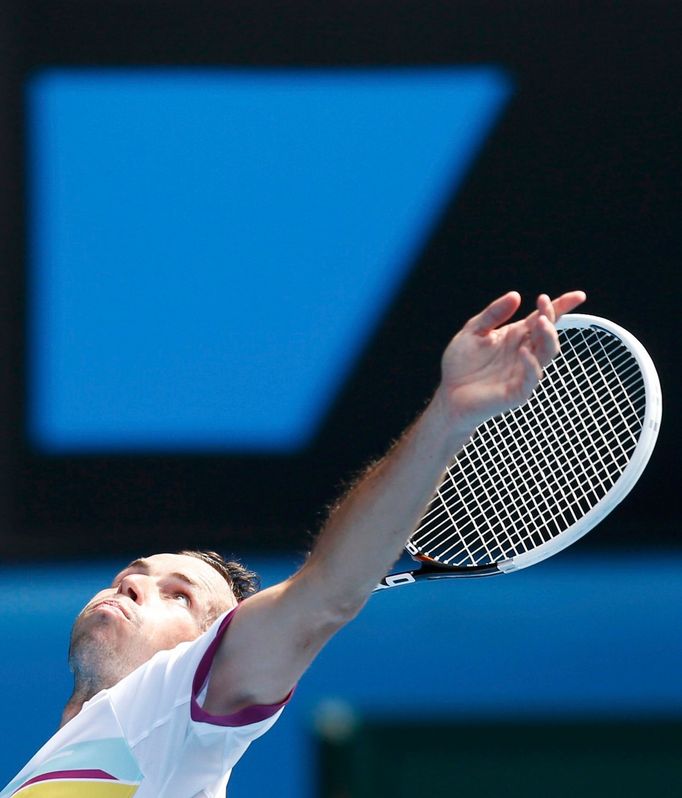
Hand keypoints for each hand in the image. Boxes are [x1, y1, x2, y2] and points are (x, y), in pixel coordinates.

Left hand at [439, 290, 586, 429]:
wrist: (449, 394)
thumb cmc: (461, 364)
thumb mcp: (473, 331)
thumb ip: (492, 314)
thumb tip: (516, 295)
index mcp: (516, 336)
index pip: (543, 319)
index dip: (561, 307)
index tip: (578, 296)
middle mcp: (524, 352)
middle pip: (547, 334)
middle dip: (550, 318)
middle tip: (543, 305)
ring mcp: (523, 372)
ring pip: (546, 354)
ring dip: (547, 337)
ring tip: (541, 322)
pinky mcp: (517, 392)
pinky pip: (531, 378)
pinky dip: (530, 364)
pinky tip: (523, 351)